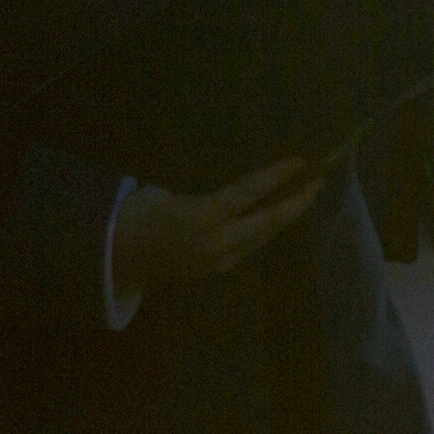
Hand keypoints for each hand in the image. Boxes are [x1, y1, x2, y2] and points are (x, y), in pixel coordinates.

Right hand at [112, 152, 332, 293]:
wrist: (115, 261)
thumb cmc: (134, 218)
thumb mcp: (165, 193)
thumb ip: (201, 190)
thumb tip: (233, 178)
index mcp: (204, 217)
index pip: (250, 193)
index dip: (277, 177)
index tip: (300, 163)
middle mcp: (218, 242)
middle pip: (269, 222)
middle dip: (296, 203)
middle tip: (319, 183)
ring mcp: (220, 260)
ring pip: (264, 237)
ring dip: (284, 217)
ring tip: (304, 196)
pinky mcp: (217, 270)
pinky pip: (250, 247)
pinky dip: (265, 230)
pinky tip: (274, 218)